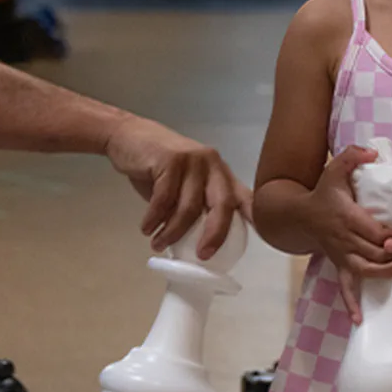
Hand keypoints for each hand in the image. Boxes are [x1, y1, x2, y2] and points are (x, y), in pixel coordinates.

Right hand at [106, 116, 249, 259]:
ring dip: (172, 231)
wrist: (127, 136)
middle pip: (223, 205)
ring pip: (189, 206)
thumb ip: (196, 206)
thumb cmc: (158, 167)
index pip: (245, 197)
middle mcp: (213, 164)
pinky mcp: (170, 160)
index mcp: (221, 174)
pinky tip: (146, 228)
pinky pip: (164, 198)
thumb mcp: (184, 185)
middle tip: (202, 255)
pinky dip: (154, 218)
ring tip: (157, 243)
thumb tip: (200, 243)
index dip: (256, 217)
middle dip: (214, 234)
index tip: (264, 238)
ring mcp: (193, 160)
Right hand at [304, 146, 391, 317]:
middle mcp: (345, 238)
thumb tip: (373, 152)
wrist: (300, 215)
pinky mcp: (339, 264)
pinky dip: (350, 303)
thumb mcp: (334, 168)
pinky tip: (358, 319)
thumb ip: (353, 156)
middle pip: (377, 252)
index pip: (376, 229)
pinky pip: (344, 286)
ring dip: (390, 273)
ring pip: (367, 270)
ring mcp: (342, 254)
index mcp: (347, 216)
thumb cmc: (323, 191)